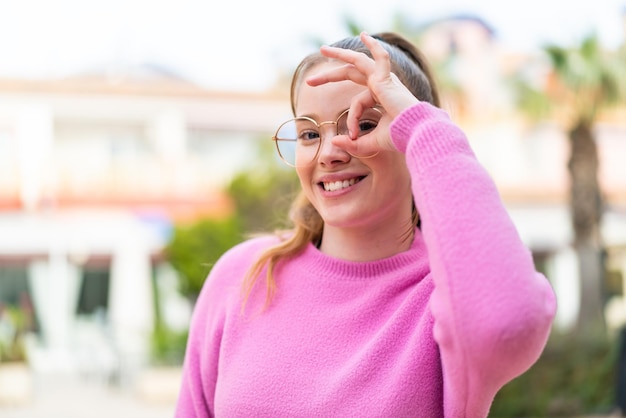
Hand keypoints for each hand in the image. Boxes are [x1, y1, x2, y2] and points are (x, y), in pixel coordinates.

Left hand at [305, 32, 418, 152]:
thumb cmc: (398, 139)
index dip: (351, 120)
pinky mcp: (387, 79)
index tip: (351, 136)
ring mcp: (385, 80)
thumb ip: (353, 144)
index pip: (357, 102)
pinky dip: (374, 46)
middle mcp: (383, 85)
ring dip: (340, 54)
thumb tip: (335, 142)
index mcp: (381, 97)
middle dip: (331, 75)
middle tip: (310, 80)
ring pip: (358, 62)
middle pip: (352, 73)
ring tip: (323, 49)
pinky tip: (364, 35)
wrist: (414, 136)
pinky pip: (380, 58)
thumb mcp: (370, 143)